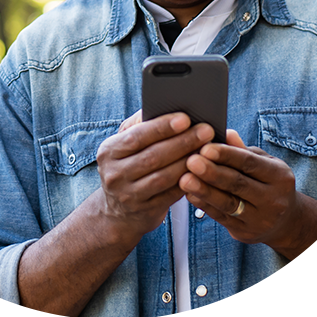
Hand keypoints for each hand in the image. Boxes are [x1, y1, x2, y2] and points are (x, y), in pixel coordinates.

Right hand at [96, 112, 214, 238]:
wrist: (118, 211)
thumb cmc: (127, 165)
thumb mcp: (123, 145)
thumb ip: (139, 125)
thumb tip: (163, 105)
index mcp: (108, 151)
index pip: (137, 136)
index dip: (162, 127)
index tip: (185, 118)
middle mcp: (114, 174)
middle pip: (153, 156)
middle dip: (182, 142)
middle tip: (206, 130)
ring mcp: (128, 195)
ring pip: (163, 176)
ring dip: (188, 161)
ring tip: (208, 149)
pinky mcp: (145, 211)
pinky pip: (171, 195)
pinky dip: (188, 180)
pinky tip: (202, 170)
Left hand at [179, 130, 302, 248]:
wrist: (285, 221)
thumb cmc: (267, 181)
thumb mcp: (263, 162)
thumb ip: (242, 150)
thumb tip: (225, 132)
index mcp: (279, 176)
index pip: (250, 163)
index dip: (226, 155)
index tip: (205, 147)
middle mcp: (274, 199)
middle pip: (238, 184)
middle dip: (212, 172)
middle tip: (191, 161)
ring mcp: (261, 219)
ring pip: (228, 203)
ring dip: (204, 191)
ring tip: (184, 179)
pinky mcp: (246, 233)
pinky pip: (221, 218)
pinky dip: (204, 205)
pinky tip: (189, 194)